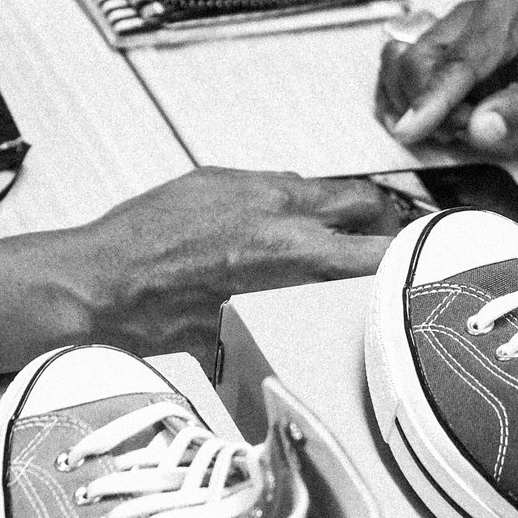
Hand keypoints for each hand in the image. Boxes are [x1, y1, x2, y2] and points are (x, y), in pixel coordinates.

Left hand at [68, 168, 406, 357]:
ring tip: (335, 237)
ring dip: (331, 211)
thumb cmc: (152, 317)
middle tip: (389, 244)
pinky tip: (270, 229)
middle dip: (380, 223)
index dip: (405, 258)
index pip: (374, 250)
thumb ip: (283, 323)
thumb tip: (303, 340)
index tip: (424, 265)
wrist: (93, 282)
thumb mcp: (232, 334)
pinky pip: (268, 184)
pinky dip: (282, 204)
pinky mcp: (214, 178)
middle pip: (360, 202)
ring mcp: (245, 187)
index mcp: (290, 253)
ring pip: (315, 189)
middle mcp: (276, 210)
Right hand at [375, 0, 517, 149]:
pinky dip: (412, 97)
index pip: (457, 62)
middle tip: (473, 129)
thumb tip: (479, 130)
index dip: (430, 100)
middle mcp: (472, 14)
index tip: (410, 131)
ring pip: (407, 65)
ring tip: (464, 121)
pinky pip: (411, 69)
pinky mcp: (450, 45)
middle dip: (432, 107)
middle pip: (419, 61)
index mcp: (506, 16)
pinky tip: (435, 116)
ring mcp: (456, 28)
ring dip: (421, 104)